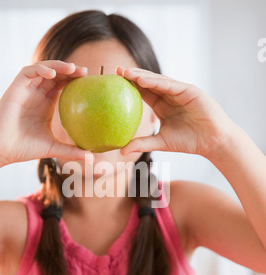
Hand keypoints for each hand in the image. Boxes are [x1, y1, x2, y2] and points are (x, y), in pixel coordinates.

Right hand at [0, 61, 91, 164]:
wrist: (1, 149)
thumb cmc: (25, 148)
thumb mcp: (54, 148)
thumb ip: (72, 151)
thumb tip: (92, 159)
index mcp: (46, 104)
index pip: (63, 86)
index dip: (75, 81)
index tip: (90, 82)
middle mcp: (37, 94)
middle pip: (56, 75)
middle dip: (71, 70)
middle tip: (85, 72)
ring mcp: (26, 90)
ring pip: (43, 69)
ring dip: (58, 66)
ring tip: (72, 69)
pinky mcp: (15, 88)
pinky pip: (28, 72)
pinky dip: (40, 69)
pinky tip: (52, 73)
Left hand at [116, 67, 236, 157]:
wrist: (213, 142)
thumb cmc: (189, 141)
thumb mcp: (160, 142)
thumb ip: (142, 144)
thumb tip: (120, 152)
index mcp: (162, 105)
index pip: (143, 93)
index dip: (129, 87)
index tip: (113, 84)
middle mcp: (169, 96)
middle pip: (148, 83)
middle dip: (132, 76)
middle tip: (115, 70)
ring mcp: (179, 92)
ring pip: (157, 81)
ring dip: (141, 75)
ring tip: (125, 72)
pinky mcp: (189, 91)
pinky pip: (170, 85)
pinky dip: (156, 81)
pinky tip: (143, 80)